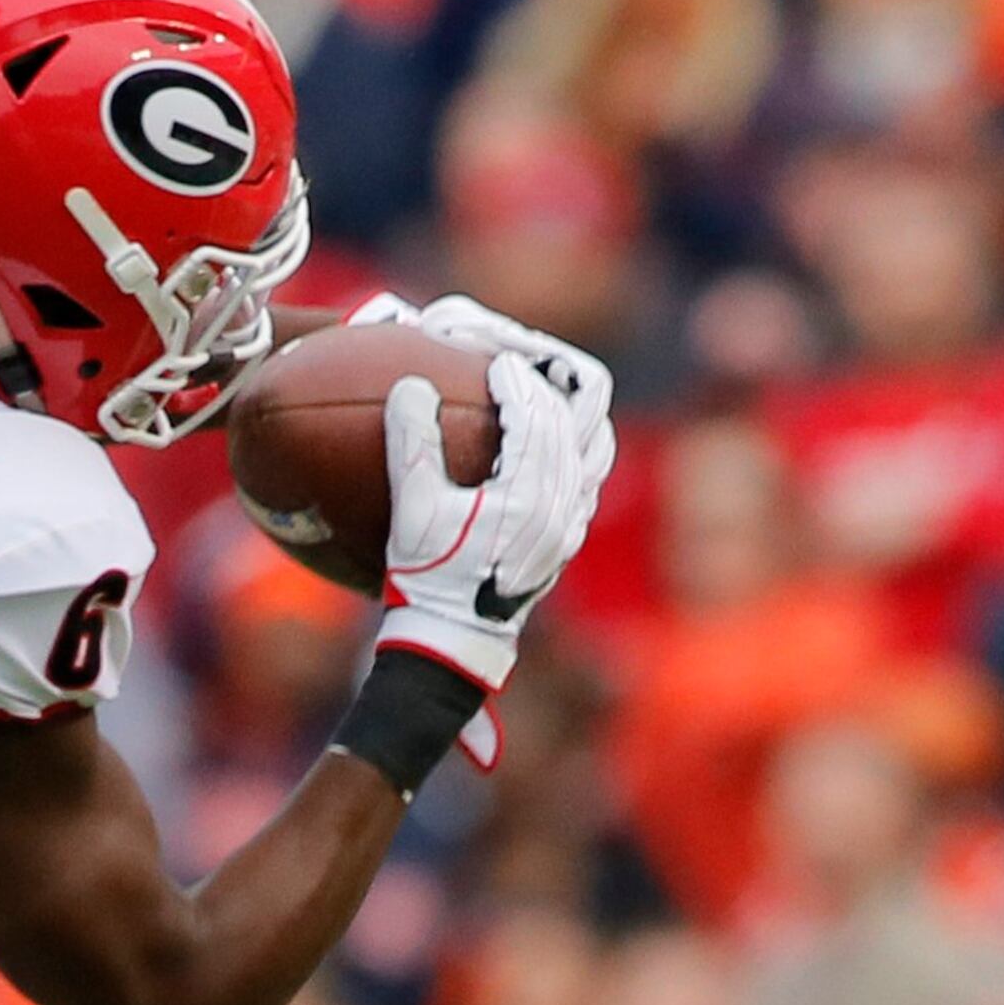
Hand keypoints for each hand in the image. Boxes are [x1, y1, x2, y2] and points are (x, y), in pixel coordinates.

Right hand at [378, 353, 608, 761]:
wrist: (455, 642)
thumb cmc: (426, 579)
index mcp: (526, 491)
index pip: (536, 414)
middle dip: (543, 387)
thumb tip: (409, 385)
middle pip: (569, 424)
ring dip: (573, 416)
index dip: (517, 380)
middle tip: (516, 370)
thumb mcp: (411, 512)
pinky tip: (556, 450)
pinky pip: (589, 482)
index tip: (495, 363)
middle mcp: (561, 503)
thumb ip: (411, 446)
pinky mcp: (568, 541)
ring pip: (593, 450)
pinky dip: (577, 453)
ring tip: (550, 397)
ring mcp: (570, 524)